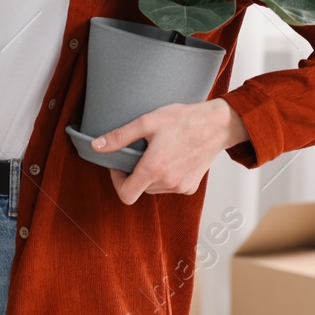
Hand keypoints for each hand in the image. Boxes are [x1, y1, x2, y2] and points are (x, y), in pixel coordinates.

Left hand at [92, 99, 248, 204]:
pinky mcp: (191, 187)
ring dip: (150, 176)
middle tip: (139, 152)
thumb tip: (96, 146)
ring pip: (154, 189)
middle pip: (139, 189)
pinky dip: (165, 177)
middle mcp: (168, 182)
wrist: (218, 124)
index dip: (117, 182)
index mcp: (154, 168)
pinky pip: (170, 187)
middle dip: (134, 174)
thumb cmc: (183, 119)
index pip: (126, 194)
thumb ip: (120, 136)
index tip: (119, 166)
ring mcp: (181, 187)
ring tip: (158, 152)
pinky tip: (172, 157)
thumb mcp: (147, 121)